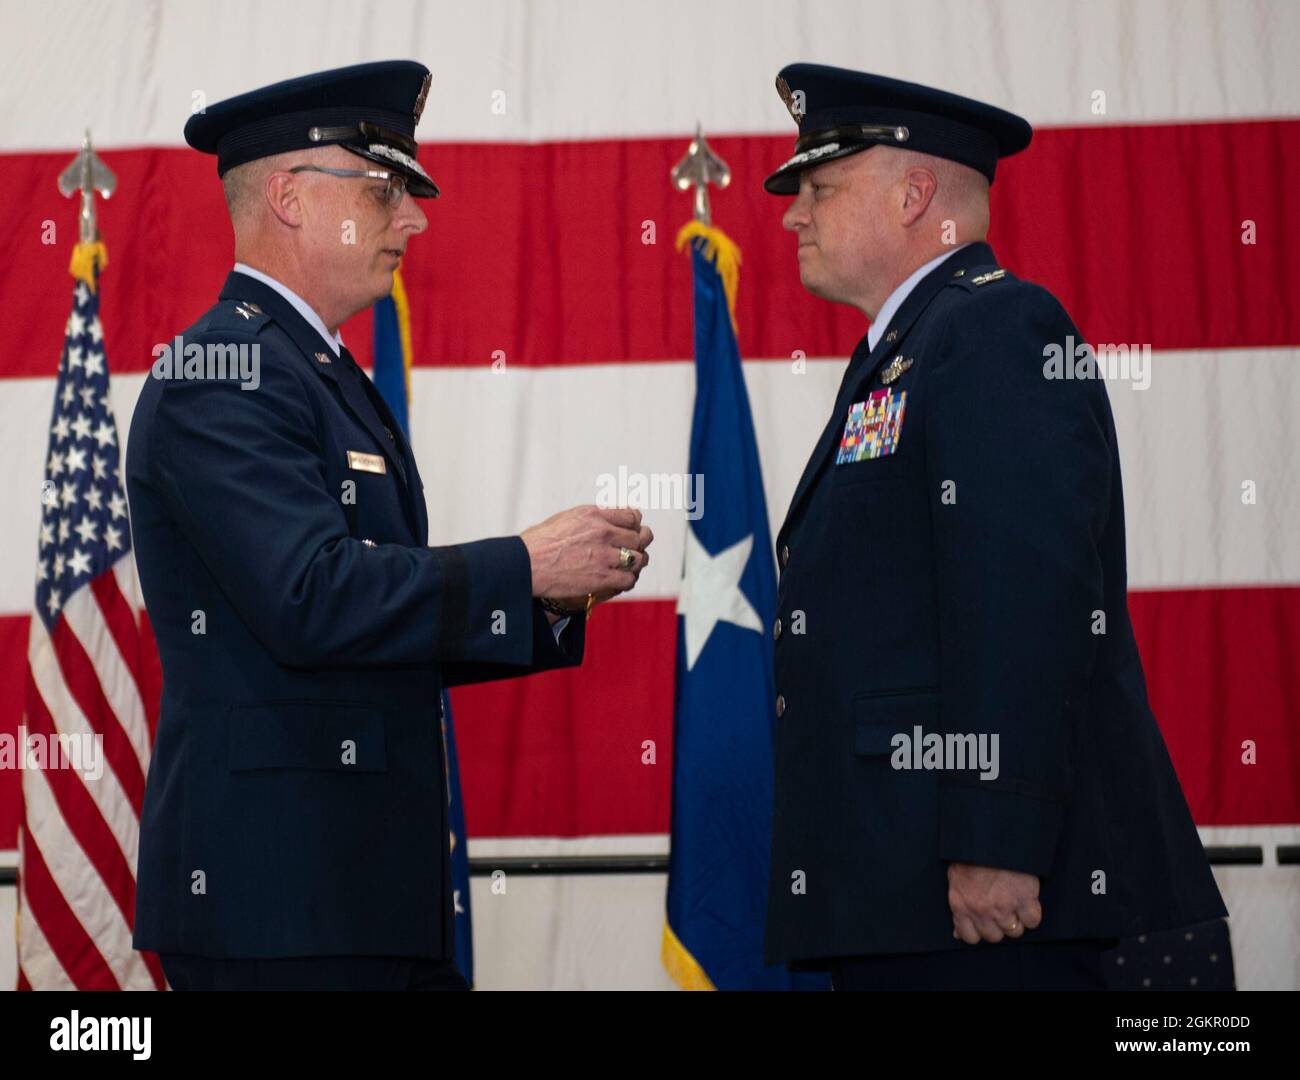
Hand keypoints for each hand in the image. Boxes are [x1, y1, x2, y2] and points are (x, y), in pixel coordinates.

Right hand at [521, 505, 653, 602]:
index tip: (634, 529)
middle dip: (639, 544)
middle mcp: (603, 532)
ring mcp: (604, 555)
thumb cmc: (538, 543)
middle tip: (635, 549)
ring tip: (631, 566)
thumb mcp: (565, 518)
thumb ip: (589, 517)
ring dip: (636, 563)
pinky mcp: (602, 577)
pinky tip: (622, 581)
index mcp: (594, 515)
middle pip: (638, 537)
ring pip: (638, 558)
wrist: (526, 564)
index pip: (631, 516)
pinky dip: (628, 580)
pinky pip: (628, 579)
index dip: (635, 524)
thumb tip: (603, 517)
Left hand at [947, 863, 1041, 943]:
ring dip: (1016, 920)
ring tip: (1015, 903)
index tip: (985, 922)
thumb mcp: (955, 879)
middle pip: (994, 937)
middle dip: (998, 926)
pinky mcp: (1024, 899)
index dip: (979, 931)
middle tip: (1002, 910)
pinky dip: (1032, 914)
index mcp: (961, 904)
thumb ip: (958, 907)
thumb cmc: (972, 854)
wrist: (992, 836)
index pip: (970, 937)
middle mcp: (981, 910)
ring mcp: (1003, 906)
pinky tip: (1027, 901)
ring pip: (1014, 931)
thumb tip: (957, 933)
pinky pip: (1032, 921)